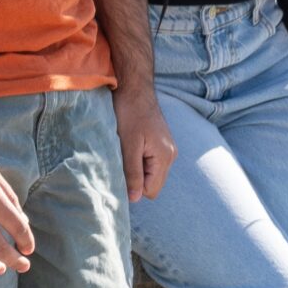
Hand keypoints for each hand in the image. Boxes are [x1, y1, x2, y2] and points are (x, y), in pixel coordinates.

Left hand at [115, 86, 175, 201]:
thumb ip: (133, 172)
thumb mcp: (128, 145)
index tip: (117, 175)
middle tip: (117, 164)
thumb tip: (135, 198)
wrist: (134, 88)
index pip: (151, 190)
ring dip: (135, 169)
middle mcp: (170, 155)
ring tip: (122, 153)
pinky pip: (149, 161)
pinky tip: (127, 148)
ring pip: (150, 172)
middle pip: (152, 183)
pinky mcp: (159, 142)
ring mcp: (166, 148)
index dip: (133, 188)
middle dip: (135, 179)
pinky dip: (138, 159)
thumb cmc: (129, 113)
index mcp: (165, 158)